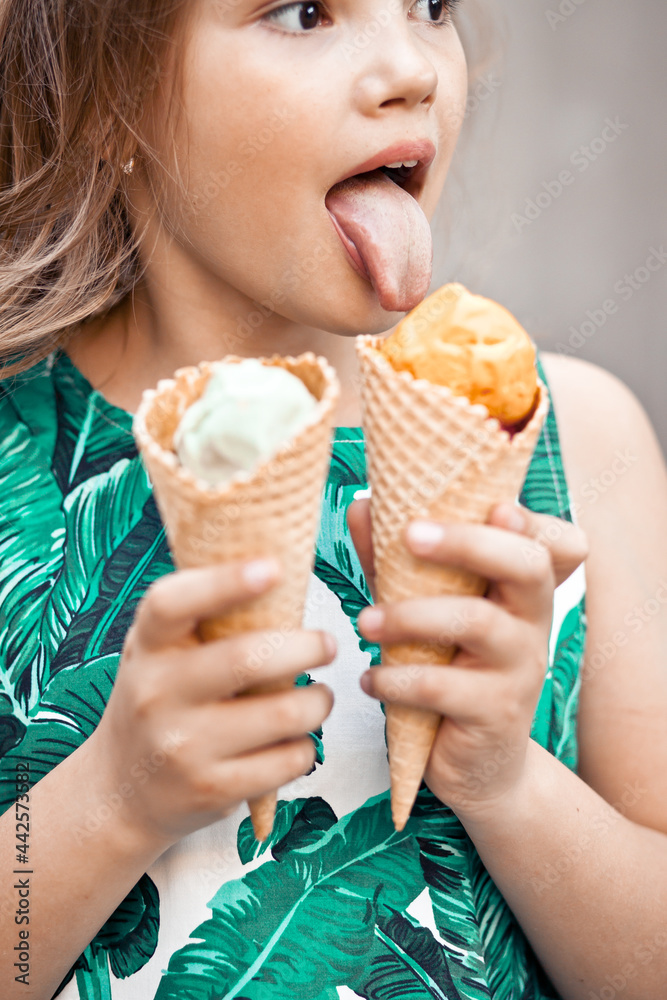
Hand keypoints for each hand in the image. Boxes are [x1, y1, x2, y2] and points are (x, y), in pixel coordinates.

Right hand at [86, 559, 335, 849]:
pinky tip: (296, 738)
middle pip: (247, 658)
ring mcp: (184, 746)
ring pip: (283, 714)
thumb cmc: (161, 699)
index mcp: (148, 647)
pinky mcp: (213, 789)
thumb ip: (202, 616)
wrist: (122, 790)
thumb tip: (277, 562)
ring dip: (318, 701)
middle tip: (327, 644)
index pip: (172, 603)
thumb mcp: (160, 652)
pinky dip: (306, 746)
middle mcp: (157, 694)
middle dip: (306, 647)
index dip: (224, 582)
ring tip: (319, 696)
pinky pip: (288, 759)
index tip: (272, 568)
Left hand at [348, 499, 586, 821]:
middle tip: (409, 535)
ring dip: (411, 616)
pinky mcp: (496, 714)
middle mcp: (532, 622)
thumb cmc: (448, 669)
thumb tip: (360, 507)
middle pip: (525, 566)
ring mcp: (520, 669)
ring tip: (364, 622)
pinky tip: (370, 681)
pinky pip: (445, 687)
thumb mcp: (425, 610)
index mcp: (521, 590)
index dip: (532, 521)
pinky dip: (397, 680)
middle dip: (468, 542)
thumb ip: (396, 561)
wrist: (476, 763)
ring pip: (478, 623)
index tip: (496, 506)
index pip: (551, 543)